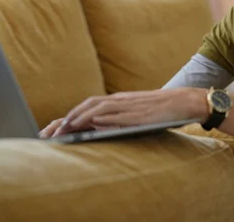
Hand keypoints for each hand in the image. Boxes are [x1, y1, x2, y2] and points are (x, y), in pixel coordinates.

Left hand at [49, 88, 208, 137]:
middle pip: (86, 106)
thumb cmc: (164, 110)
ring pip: (95, 108)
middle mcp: (120, 100)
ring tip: (61, 131)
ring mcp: (127, 105)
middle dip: (65, 119)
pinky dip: (97, 118)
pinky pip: (113, 113)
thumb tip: (99, 128)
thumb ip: (120, 119)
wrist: (186, 101)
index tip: (53, 128)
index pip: (88, 106)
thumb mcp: (138, 113)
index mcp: (119, 101)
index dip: (69, 116)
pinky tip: (85, 125)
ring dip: (76, 118)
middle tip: (47, 132)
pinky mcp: (136, 113)